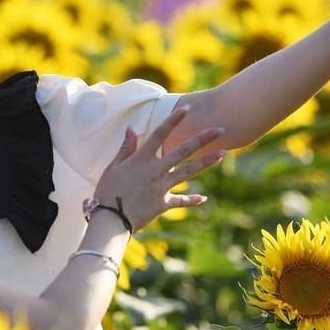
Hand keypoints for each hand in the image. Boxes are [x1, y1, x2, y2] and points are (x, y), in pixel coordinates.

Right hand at [92, 106, 223, 231]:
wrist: (110, 219)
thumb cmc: (107, 192)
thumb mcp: (113, 167)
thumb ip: (125, 148)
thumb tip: (131, 129)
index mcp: (141, 160)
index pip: (160, 134)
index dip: (174, 121)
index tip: (187, 109)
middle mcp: (155, 171)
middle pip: (183, 151)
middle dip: (202, 139)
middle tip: (221, 130)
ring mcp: (161, 187)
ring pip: (188, 172)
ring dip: (206, 162)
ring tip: (222, 154)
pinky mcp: (163, 204)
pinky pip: (181, 201)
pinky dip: (192, 200)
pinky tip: (204, 198)